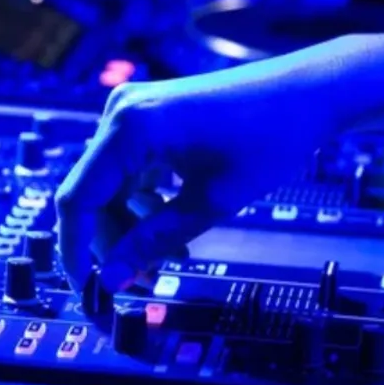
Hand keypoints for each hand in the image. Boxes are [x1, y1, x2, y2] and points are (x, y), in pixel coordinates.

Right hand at [54, 36, 360, 293]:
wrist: (307, 93)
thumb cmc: (269, 142)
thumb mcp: (209, 204)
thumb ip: (153, 242)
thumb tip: (110, 282)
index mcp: (129, 128)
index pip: (77, 199)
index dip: (75, 250)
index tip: (86, 291)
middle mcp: (120, 113)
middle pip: (93, 196)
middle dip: (114, 243)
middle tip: (144, 283)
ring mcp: (132, 113)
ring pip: (111, 188)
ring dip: (132, 227)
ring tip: (173, 258)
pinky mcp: (149, 119)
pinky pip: (129, 171)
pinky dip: (145, 204)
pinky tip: (174, 227)